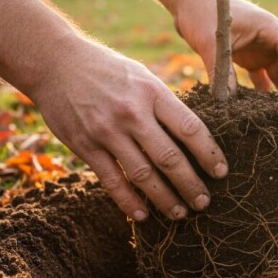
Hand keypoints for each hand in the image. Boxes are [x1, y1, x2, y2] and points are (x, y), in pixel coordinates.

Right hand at [27, 38, 226, 220]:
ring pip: (143, 175)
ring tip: (181, 213)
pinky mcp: (85, 146)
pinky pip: (111, 181)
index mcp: (152, 92)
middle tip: (205, 202)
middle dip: (191, 185)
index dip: (209, 154)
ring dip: (165, 199)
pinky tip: (144, 214)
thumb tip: (193, 136)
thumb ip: (164, 105)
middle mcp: (132, 113)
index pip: (190, 129)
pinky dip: (129, 201)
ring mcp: (107, 132)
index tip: (222, 172)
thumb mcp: (142, 76)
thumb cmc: (107, 69)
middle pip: (170, 158)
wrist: (56, 63)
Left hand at [175, 0, 277, 102]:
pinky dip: (263, 94)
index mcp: (271, 30)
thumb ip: (220, 72)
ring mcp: (260, 48)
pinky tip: (261, 113)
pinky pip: (261, 78)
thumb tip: (226, 104)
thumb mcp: (210, 42)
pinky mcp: (247, 56)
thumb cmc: (201, 11)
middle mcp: (270, 40)